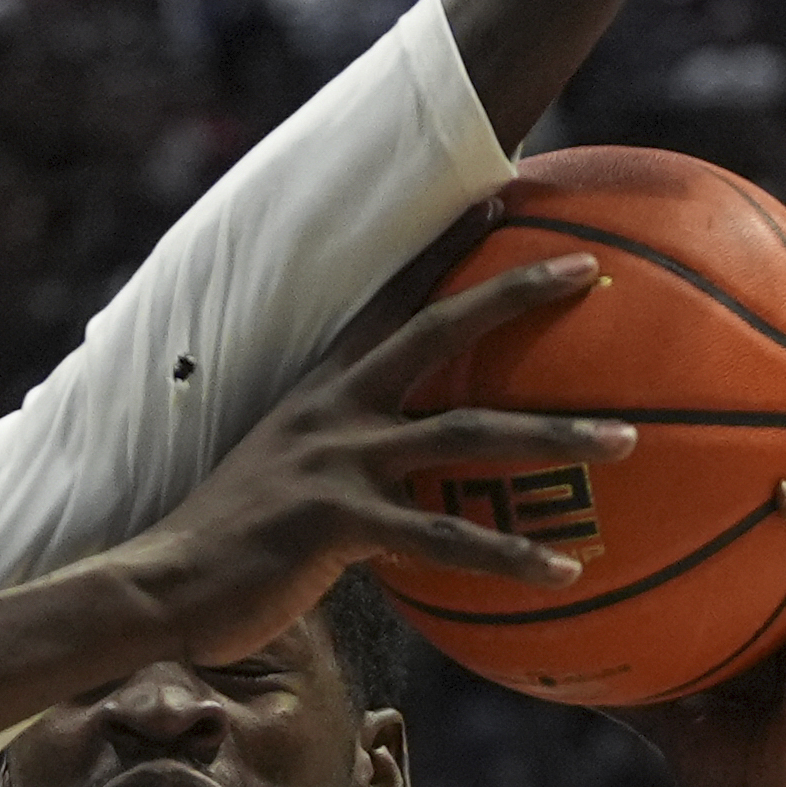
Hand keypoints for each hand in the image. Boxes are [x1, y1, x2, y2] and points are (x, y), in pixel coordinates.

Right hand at [112, 211, 637, 668]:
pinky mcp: (340, 523)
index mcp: (322, 390)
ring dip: (555, 435)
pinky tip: (565, 574)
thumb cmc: (224, 545)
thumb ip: (341, 463)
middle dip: (517, 294)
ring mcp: (339, 461)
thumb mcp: (280, 479)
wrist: (158, 587)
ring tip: (627, 441)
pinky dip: (510, 558)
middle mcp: (335, 409)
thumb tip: (397, 483)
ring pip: (467, 433)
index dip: (447, 247)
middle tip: (594, 273)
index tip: (502, 199)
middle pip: (441, 330)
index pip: (393, 299)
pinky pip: (447, 540)